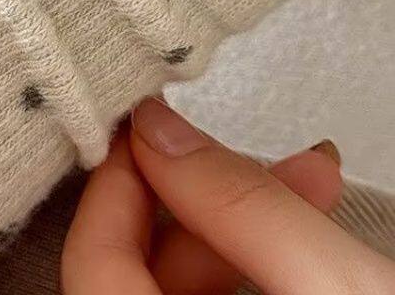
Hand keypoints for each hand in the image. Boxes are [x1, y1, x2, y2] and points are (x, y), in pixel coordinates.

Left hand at [63, 98, 394, 294]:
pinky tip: (305, 235)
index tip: (146, 129)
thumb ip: (241, 207)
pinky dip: (259, 271)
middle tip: (268, 159)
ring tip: (313, 184)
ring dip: (241, 230)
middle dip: (205, 205)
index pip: (95, 270)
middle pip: (142, 279)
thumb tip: (155, 130)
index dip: (115, 187)